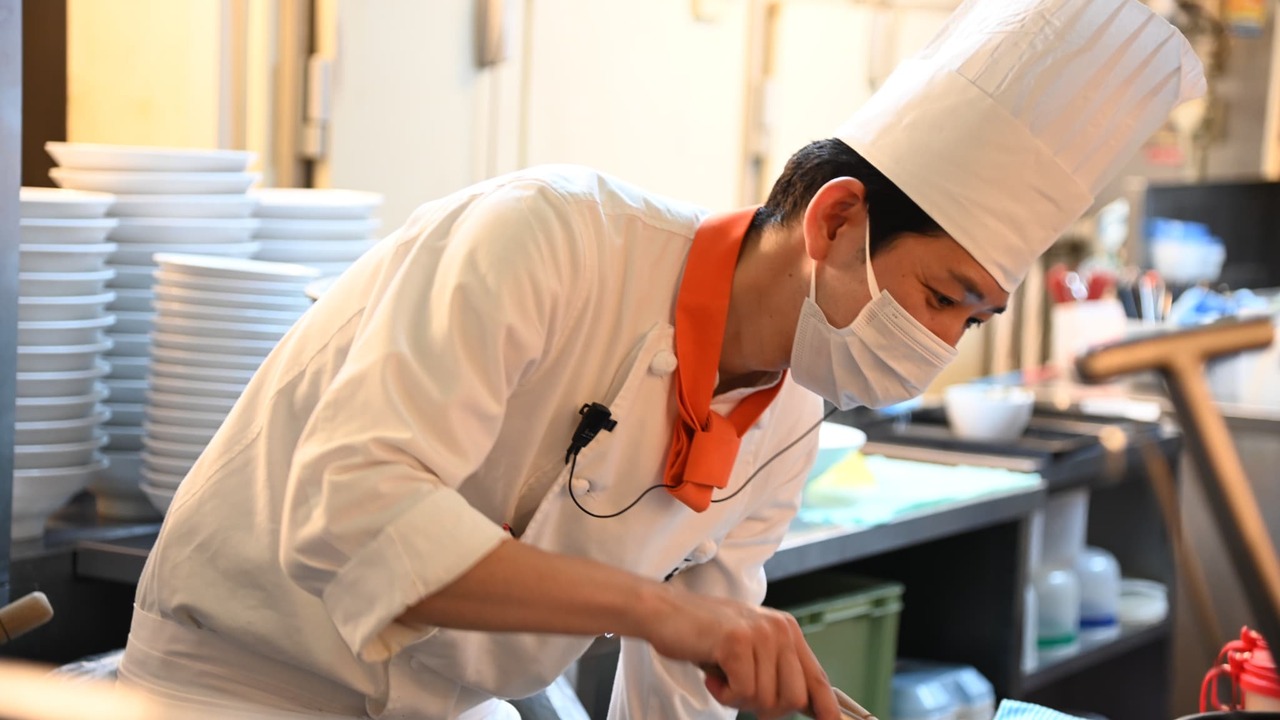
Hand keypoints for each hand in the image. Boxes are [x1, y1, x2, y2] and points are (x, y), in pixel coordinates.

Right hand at [637, 587, 840, 719]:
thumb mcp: (748, 649)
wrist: (663, 613)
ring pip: (767, 699)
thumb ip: (774, 670)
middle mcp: (779, 630)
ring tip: (721, 678)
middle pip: (794, 698)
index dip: (827, 709)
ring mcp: (759, 634)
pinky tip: (712, 676)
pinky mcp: (737, 642)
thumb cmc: (702, 634)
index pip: (817, 678)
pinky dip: (724, 695)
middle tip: (739, 693)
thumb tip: (800, 706)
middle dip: (766, 709)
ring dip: (739, 700)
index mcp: (786, 631)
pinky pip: (743, 692)